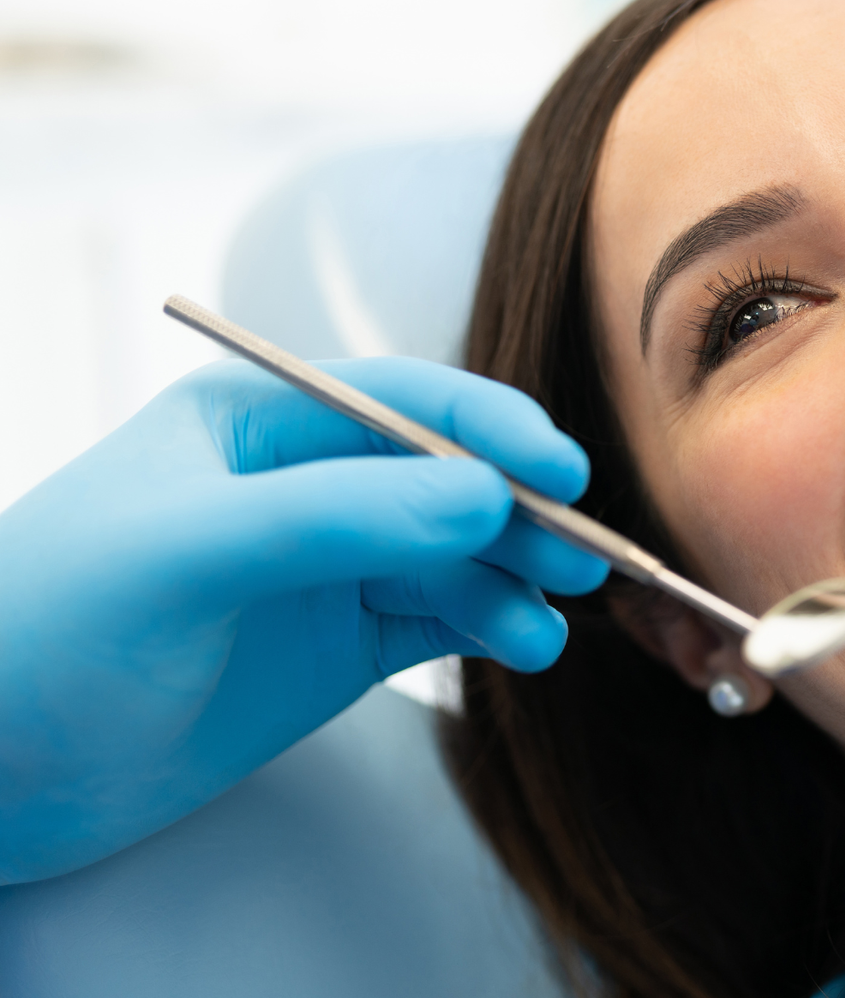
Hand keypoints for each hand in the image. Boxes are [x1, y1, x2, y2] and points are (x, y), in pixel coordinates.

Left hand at [0, 358, 608, 883]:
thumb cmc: (46, 635)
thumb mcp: (189, 556)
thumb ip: (337, 520)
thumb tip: (486, 500)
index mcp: (258, 422)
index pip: (403, 402)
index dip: (490, 429)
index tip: (562, 473)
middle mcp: (306, 483)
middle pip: (449, 477)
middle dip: (521, 513)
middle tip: (585, 559)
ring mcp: (328, 565)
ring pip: (459, 552)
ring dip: (515, 579)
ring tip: (550, 622)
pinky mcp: (342, 644)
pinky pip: (443, 618)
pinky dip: (493, 627)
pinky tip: (524, 648)